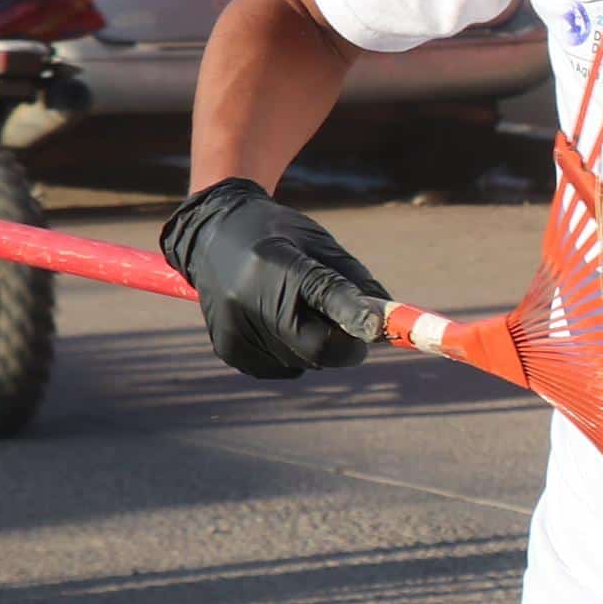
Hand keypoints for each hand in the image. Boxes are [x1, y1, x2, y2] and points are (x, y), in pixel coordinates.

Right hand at [160, 177, 394, 379]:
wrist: (213, 235)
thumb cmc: (279, 236)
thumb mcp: (320, 243)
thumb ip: (355, 282)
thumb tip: (389, 324)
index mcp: (275, 262)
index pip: (322, 293)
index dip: (352, 314)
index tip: (377, 328)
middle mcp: (248, 299)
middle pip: (317, 347)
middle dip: (346, 344)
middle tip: (356, 328)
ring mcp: (235, 329)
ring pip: (304, 362)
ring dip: (318, 346)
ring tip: (297, 308)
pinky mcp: (229, 350)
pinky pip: (284, 367)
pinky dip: (294, 353)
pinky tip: (276, 321)